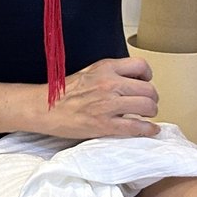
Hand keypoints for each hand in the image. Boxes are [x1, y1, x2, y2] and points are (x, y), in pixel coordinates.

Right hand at [38, 56, 160, 139]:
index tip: (145, 82)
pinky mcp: (105, 124)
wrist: (44, 108)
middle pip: (148, 89)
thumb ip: (109, 73)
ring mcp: (109, 104)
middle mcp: (110, 83)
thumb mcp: (88, 72)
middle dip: (152, 98)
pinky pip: (136, 127)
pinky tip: (151, 130)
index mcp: (106, 68)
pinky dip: (148, 130)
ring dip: (151, 113)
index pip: (141, 66)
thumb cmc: (63, 92)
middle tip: (148, 104)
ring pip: (147, 106)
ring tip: (147, 116)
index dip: (148, 76)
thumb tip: (129, 80)